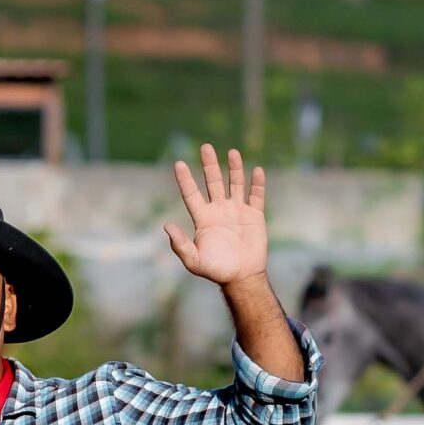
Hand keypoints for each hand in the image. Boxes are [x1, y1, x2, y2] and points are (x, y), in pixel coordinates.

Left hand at [165, 144, 268, 284]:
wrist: (241, 277)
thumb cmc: (216, 270)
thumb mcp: (194, 261)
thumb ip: (180, 244)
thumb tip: (166, 226)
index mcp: (203, 218)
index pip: (191, 194)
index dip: (185, 179)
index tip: (178, 163)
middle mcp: (219, 210)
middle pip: (213, 182)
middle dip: (209, 165)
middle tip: (205, 147)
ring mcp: (237, 211)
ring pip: (235, 184)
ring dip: (234, 168)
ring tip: (232, 152)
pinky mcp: (255, 216)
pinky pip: (256, 196)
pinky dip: (257, 184)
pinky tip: (257, 171)